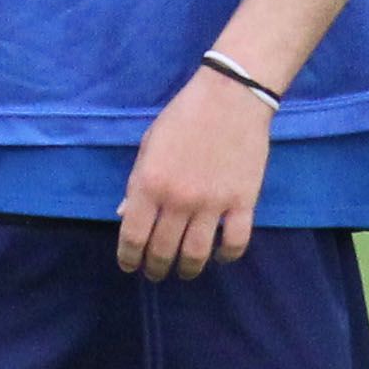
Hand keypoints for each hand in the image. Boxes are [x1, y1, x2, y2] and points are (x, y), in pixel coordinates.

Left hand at [116, 66, 270, 280]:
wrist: (231, 96)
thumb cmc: (183, 116)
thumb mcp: (149, 145)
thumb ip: (136, 183)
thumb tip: (125, 215)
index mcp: (149, 183)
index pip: (133, 236)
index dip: (128, 258)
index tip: (130, 265)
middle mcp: (178, 199)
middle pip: (162, 251)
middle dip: (155, 268)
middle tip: (156, 272)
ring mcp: (213, 203)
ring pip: (196, 254)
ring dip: (187, 270)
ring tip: (184, 271)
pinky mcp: (243, 201)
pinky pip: (235, 242)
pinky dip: (226, 256)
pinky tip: (219, 255)